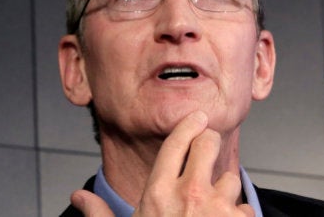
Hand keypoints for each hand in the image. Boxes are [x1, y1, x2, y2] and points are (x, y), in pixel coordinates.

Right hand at [70, 111, 253, 216]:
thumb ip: (101, 215)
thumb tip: (78, 197)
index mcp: (158, 194)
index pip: (176, 142)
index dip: (189, 125)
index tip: (198, 117)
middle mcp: (189, 194)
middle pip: (208, 144)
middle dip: (209, 144)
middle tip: (208, 150)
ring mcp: (217, 207)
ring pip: (230, 177)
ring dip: (223, 190)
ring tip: (210, 211)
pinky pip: (245, 207)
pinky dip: (238, 216)